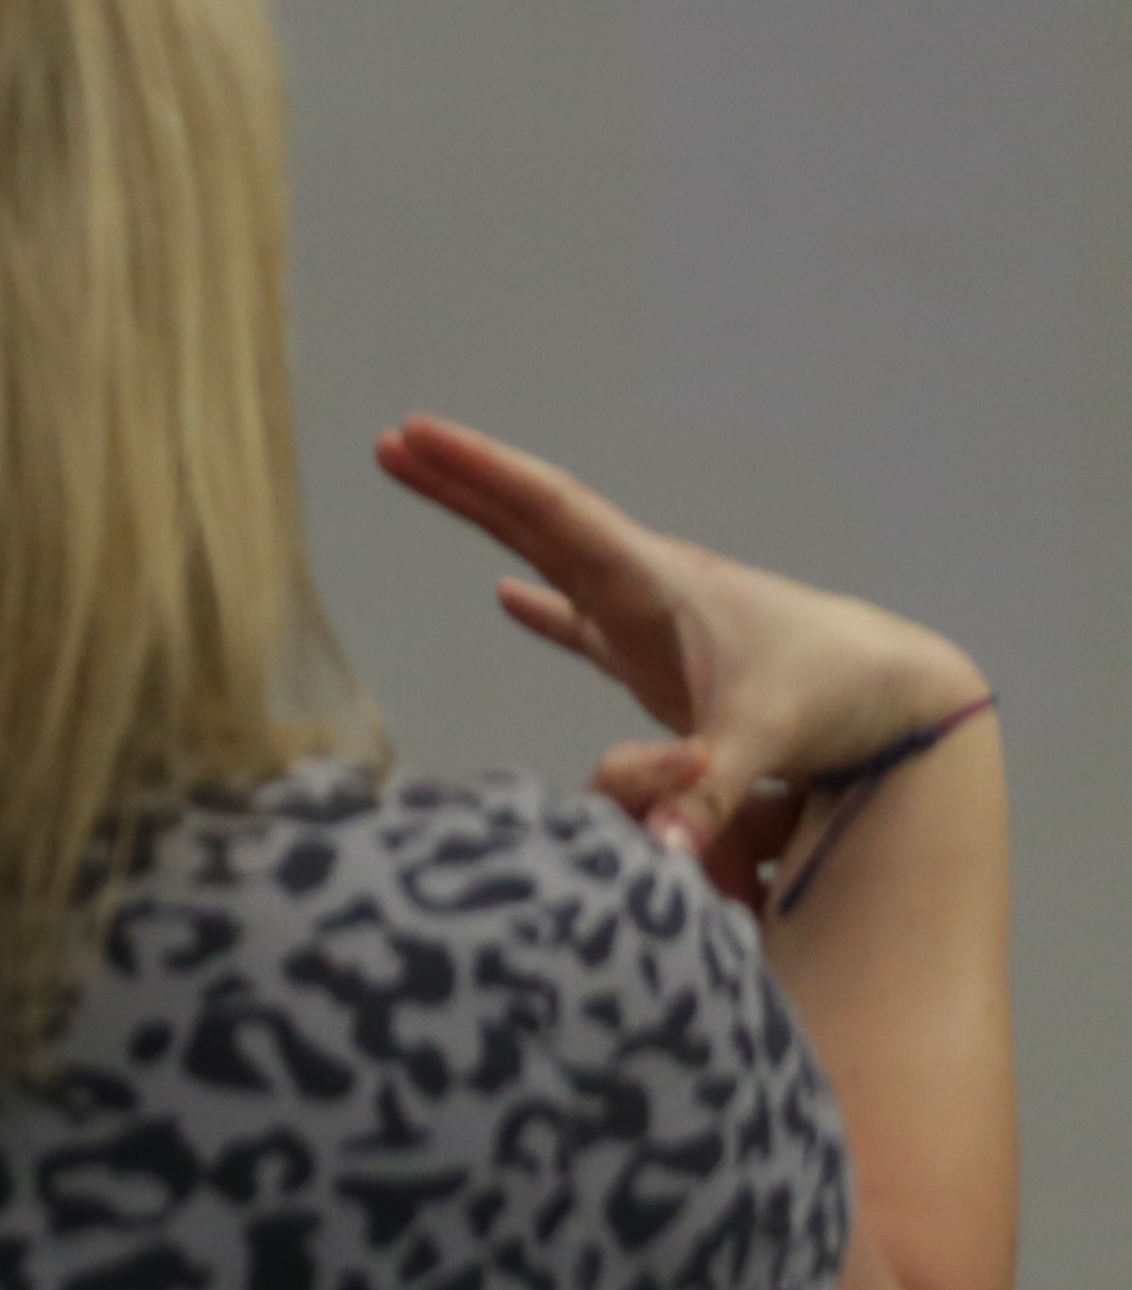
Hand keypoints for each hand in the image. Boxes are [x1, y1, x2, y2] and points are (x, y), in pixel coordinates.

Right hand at [376, 412, 986, 895]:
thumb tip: (653, 852)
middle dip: (463, 480)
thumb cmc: (837, 699)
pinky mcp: (663, 658)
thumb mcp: (767, 740)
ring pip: (550, 555)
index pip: (553, 514)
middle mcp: (645, 585)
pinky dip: (539, 606)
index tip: (417, 436)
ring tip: (421, 480)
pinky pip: (581, 619)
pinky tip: (502, 596)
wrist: (898, 692)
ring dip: (487, 521)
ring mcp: (652, 618)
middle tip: (390, 443)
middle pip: (536, 518)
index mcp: (655, 583)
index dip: (481, 475)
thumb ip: (705, 791)